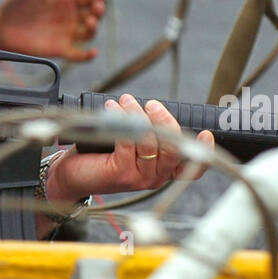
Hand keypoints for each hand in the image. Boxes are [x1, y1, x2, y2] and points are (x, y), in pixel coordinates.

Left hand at [0, 0, 105, 61]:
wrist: (1, 26)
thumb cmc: (17, 5)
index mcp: (66, 1)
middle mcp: (69, 18)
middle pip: (92, 15)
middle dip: (98, 10)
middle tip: (97, 6)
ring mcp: (65, 34)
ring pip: (88, 33)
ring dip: (94, 28)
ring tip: (91, 21)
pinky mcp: (60, 49)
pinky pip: (78, 55)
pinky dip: (87, 56)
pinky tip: (93, 52)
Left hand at [46, 95, 214, 201]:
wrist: (72, 174)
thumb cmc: (102, 154)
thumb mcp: (130, 142)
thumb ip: (148, 131)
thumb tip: (155, 108)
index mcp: (163, 170)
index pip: (191, 167)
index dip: (204, 152)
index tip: (205, 133)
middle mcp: (156, 177)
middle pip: (174, 148)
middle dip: (165, 120)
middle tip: (151, 104)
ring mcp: (140, 178)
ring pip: (151, 142)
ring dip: (137, 115)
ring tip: (124, 101)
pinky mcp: (122, 173)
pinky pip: (129, 142)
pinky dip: (121, 120)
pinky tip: (112, 109)